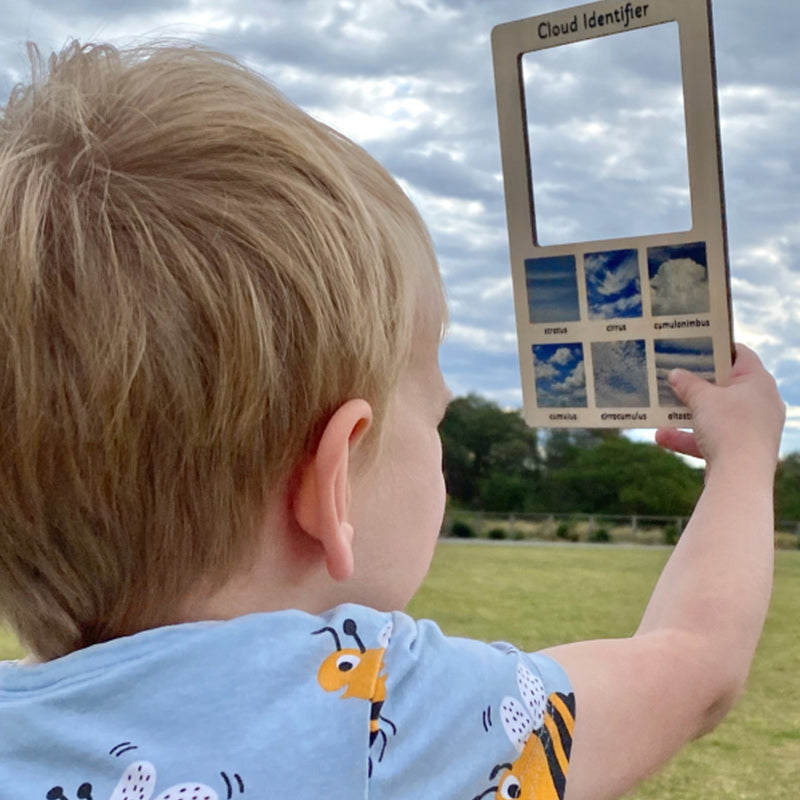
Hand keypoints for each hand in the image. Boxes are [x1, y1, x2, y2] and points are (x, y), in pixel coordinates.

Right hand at [655, 344, 784, 468]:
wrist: (741, 477)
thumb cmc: (728, 428)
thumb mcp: (702, 399)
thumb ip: (687, 383)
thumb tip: (675, 374)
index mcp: (758, 382)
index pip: (740, 354)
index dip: (716, 347)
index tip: (693, 346)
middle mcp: (761, 402)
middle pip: (725, 385)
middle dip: (697, 383)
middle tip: (675, 374)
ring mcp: (752, 427)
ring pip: (716, 413)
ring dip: (688, 411)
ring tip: (662, 407)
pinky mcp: (741, 449)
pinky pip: (713, 438)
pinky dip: (689, 437)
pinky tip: (661, 437)